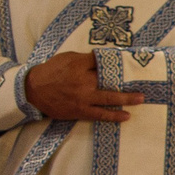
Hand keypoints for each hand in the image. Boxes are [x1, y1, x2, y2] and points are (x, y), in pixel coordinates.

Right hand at [24, 51, 142, 123]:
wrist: (32, 90)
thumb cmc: (50, 71)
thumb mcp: (66, 58)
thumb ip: (84, 59)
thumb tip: (101, 59)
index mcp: (79, 65)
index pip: (102, 61)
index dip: (116, 62)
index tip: (131, 62)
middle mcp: (83, 81)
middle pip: (110, 81)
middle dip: (127, 82)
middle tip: (142, 84)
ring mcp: (82, 98)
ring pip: (108, 99)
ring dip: (125, 100)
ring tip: (139, 101)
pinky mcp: (79, 111)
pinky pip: (99, 114)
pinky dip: (112, 116)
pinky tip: (124, 116)